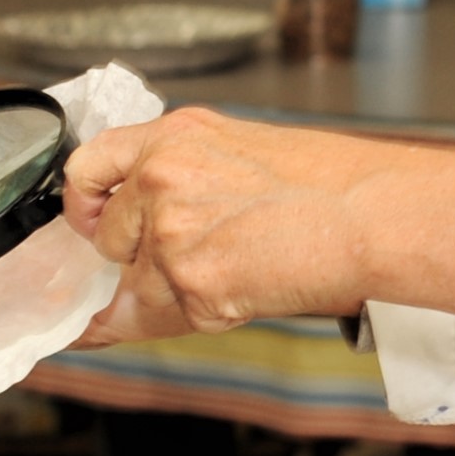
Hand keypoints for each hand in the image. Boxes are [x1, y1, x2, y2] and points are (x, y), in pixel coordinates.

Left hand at [63, 109, 381, 340]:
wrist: (370, 216)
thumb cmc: (331, 182)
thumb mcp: (243, 149)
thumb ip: (186, 173)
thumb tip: (148, 217)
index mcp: (174, 136)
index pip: (88, 166)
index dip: (84, 203)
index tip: (88, 221)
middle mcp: (160, 178)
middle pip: (106, 238)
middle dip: (137, 258)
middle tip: (196, 257)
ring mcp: (168, 233)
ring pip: (134, 287)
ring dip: (170, 294)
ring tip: (236, 272)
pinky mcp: (188, 283)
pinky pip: (161, 319)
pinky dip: (193, 318)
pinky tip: (241, 292)